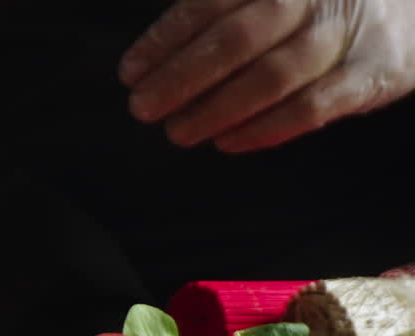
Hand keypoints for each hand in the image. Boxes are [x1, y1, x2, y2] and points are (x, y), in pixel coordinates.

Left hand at [119, 0, 414, 151]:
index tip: (130, 72)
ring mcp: (347, 34)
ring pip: (272, 76)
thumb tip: (159, 56)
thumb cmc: (322, 5)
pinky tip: (227, 142)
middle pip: (238, 39)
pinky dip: (264, 130)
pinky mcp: (374, 73)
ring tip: (177, 131)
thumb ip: (225, 12)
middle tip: (142, 107)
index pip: (211, 3)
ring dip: (216, 109)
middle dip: (182, 78)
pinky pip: (312, 107)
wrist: (412, 7)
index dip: (165, 39)